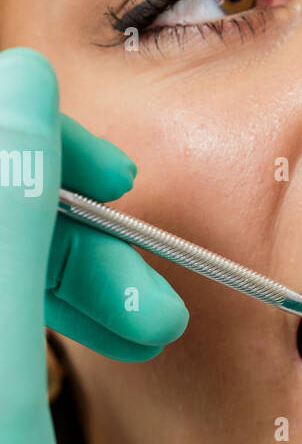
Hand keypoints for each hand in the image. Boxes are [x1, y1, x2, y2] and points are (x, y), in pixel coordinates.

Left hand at [0, 47, 187, 443]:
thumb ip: (4, 227)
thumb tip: (21, 89)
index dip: (41, 148)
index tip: (120, 181)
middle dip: (77, 236)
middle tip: (146, 298)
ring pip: (2, 266)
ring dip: (78, 280)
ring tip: (143, 333)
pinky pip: (2, 316)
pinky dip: (56, 322)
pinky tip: (95, 354)